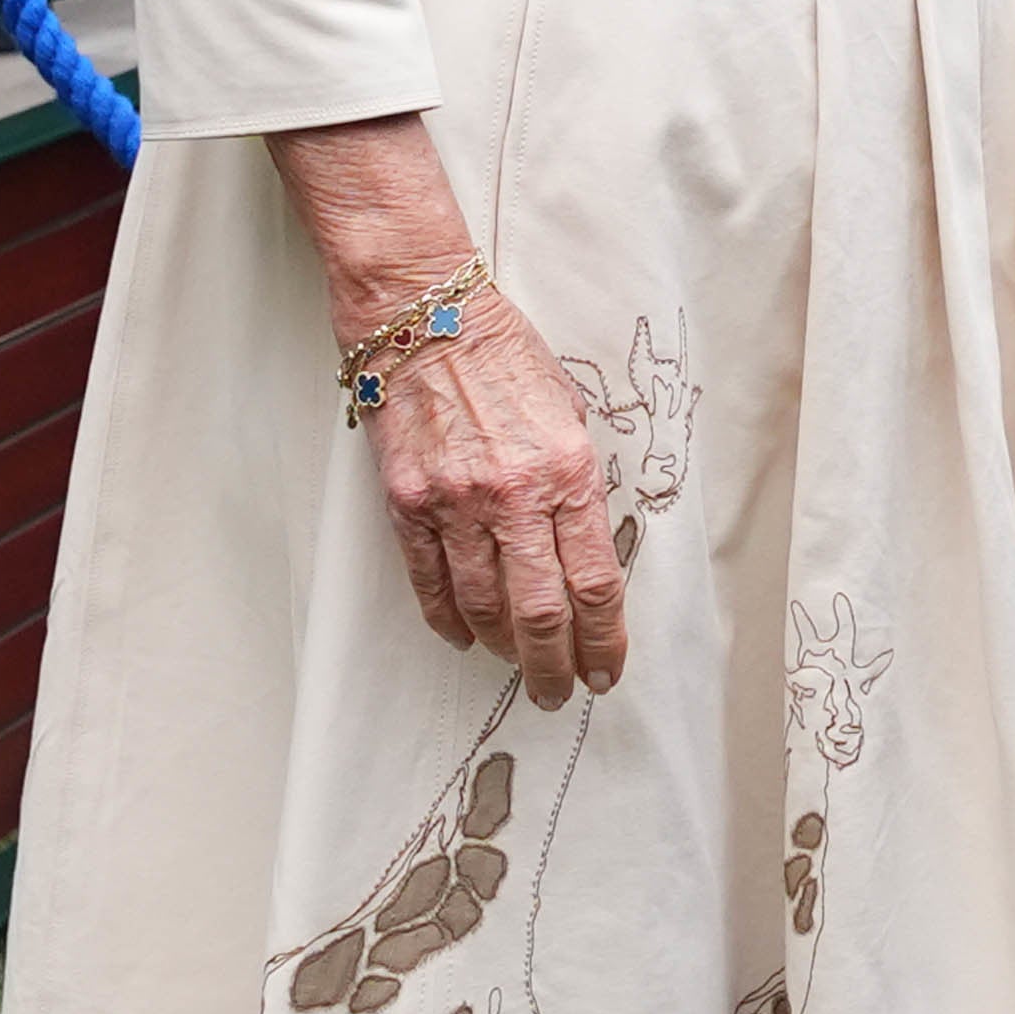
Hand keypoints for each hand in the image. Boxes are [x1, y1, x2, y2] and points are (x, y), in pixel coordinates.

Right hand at [358, 285, 629, 705]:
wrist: (427, 320)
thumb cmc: (506, 360)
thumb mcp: (570, 416)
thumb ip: (578, 487)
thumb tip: (587, 554)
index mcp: (566, 473)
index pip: (593, 584)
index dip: (604, 639)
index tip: (607, 668)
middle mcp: (512, 496)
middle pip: (541, 613)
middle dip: (556, 666)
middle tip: (562, 692)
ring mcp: (455, 503)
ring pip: (483, 607)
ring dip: (504, 649)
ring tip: (519, 669)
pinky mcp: (407, 504)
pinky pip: (430, 582)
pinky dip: (449, 619)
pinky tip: (465, 637)